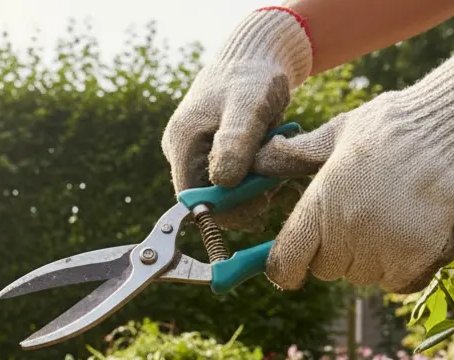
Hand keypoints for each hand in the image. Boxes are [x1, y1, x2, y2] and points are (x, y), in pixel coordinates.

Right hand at [161, 7, 311, 232]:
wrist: (257, 55)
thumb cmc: (255, 76)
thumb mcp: (248, 107)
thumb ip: (235, 143)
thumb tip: (223, 183)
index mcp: (181, 141)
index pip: (191, 198)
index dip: (222, 210)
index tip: (257, 205)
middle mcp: (181, 150)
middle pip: (205, 197)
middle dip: (239, 200)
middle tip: (271, 188)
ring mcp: (193, 151)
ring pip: (218, 190)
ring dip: (247, 191)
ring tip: (272, 172)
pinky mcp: (209, 151)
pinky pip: (227, 177)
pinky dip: (249, 180)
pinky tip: (266, 166)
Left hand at [252, 40, 453, 292]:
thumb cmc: (397, 124)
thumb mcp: (339, 132)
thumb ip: (298, 155)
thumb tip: (262, 158)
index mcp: (320, 204)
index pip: (285, 264)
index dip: (286, 267)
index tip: (292, 264)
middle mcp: (347, 233)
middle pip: (327, 270)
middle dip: (336, 251)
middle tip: (361, 215)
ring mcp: (384, 250)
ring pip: (363, 276)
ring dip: (372, 258)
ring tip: (394, 214)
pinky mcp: (419, 260)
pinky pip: (398, 282)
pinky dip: (404, 267)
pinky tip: (416, 231)